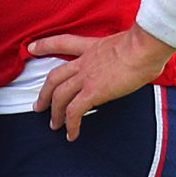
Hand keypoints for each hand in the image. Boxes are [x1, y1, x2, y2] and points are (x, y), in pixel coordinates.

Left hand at [29, 25, 175, 140]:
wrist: (144, 47)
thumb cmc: (144, 43)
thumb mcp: (125, 42)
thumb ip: (120, 51)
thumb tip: (131, 58)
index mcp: (91, 47)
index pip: (62, 43)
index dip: (44, 45)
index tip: (31, 48)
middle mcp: (84, 62)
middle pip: (55, 77)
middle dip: (44, 93)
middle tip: (38, 105)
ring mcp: (86, 77)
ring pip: (60, 96)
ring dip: (55, 113)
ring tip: (54, 125)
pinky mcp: (93, 91)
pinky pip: (75, 111)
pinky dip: (71, 125)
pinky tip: (71, 134)